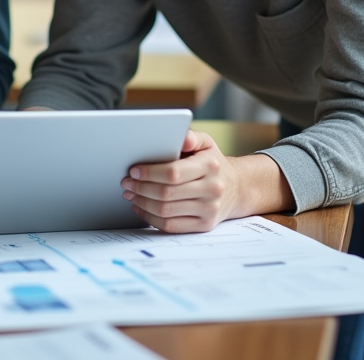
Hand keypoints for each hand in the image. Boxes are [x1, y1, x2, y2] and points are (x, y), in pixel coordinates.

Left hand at [122, 131, 294, 232]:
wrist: (237, 188)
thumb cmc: (213, 163)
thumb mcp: (206, 143)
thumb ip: (191, 137)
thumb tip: (181, 137)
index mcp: (210, 166)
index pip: (173, 172)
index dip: (149, 173)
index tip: (133, 170)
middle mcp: (212, 189)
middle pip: (166, 193)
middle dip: (141, 188)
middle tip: (126, 183)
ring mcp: (209, 210)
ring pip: (166, 211)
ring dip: (142, 203)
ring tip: (131, 194)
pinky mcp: (204, 225)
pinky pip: (171, 226)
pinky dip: (150, 218)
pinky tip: (141, 208)